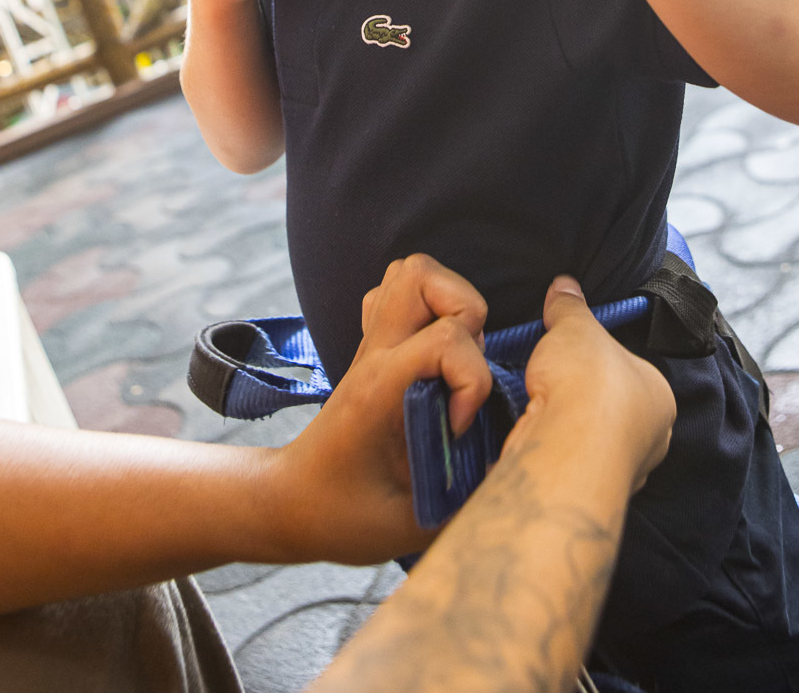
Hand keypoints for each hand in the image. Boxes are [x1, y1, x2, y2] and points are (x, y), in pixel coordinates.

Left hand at [272, 254, 490, 563]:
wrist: (290, 503)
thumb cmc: (342, 517)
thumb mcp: (407, 526)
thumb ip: (462, 500)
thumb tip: (509, 476)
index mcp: (380, 388)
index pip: (444, 339)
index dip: (471, 379)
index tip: (457, 427)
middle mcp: (375, 353)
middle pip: (419, 275)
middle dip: (465, 314)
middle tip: (465, 370)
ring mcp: (372, 345)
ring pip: (412, 272)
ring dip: (450, 304)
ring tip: (456, 360)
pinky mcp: (376, 347)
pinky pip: (401, 293)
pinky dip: (431, 309)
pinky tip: (435, 357)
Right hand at [510, 277, 674, 495]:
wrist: (567, 448)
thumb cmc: (591, 387)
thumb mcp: (577, 327)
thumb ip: (570, 307)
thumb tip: (565, 286)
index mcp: (659, 397)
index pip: (632, 371)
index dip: (601, 359)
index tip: (577, 354)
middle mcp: (648, 439)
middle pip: (612, 408)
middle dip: (583, 397)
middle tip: (555, 378)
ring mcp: (618, 470)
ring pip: (589, 439)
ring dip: (565, 424)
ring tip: (540, 403)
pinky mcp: (585, 490)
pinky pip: (567, 460)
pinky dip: (551, 446)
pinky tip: (534, 431)